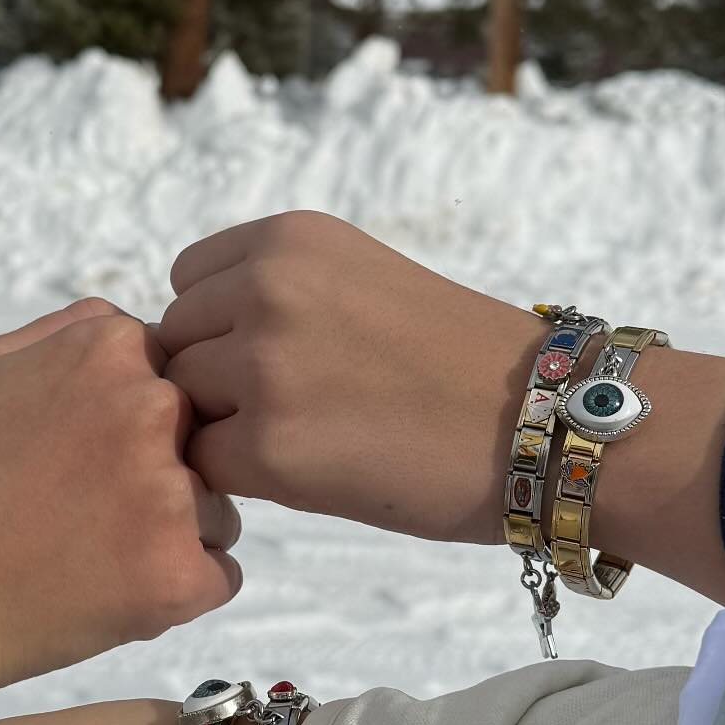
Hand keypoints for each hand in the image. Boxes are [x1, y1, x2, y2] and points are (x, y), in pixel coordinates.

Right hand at [0, 302, 240, 694]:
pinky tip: (115, 590)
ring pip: (218, 508)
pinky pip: (219, 573)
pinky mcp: (182, 574)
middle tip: (90, 508)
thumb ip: (72, 332)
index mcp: (113, 351)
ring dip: (177, 531)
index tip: (90, 453)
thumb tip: (136, 331)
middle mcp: (155, 409)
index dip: (136, 420)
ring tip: (95, 553)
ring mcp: (174, 495)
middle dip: (166, 470)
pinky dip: (179, 586)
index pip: (179, 373)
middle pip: (204, 438)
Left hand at [159, 211, 724, 600]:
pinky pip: (205, 469)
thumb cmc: (463, 365)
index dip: (217, 333)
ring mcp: (262, 368)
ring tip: (305, 446)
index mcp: (288, 239)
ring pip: (181, 408)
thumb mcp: (361, 282)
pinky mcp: (269, 448)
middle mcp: (265, 288)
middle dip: (214, 385)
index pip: (186, 285)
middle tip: (292, 415)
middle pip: (174, 347)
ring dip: (223, 433)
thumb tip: (185, 344)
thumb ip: (276, 294)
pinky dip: (241, 484)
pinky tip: (307, 480)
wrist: (551, 423)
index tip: (276, 363)